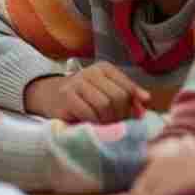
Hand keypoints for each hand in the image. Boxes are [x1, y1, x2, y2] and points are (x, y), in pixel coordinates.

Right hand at [24, 62, 151, 123]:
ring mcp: (78, 82)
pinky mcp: (67, 96)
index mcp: (104, 69)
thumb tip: (146, 100)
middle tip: (115, 124)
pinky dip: (94, 123)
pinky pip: (89, 113)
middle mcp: (91, 72)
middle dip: (119, 115)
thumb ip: (127, 95)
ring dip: (107, 120)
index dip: (132, 105)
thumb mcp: (105, 91)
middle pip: (118, 96)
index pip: (127, 87)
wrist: (49, 95)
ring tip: (104, 125)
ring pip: (105, 104)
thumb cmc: (83, 97)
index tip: (131, 116)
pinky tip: (91, 124)